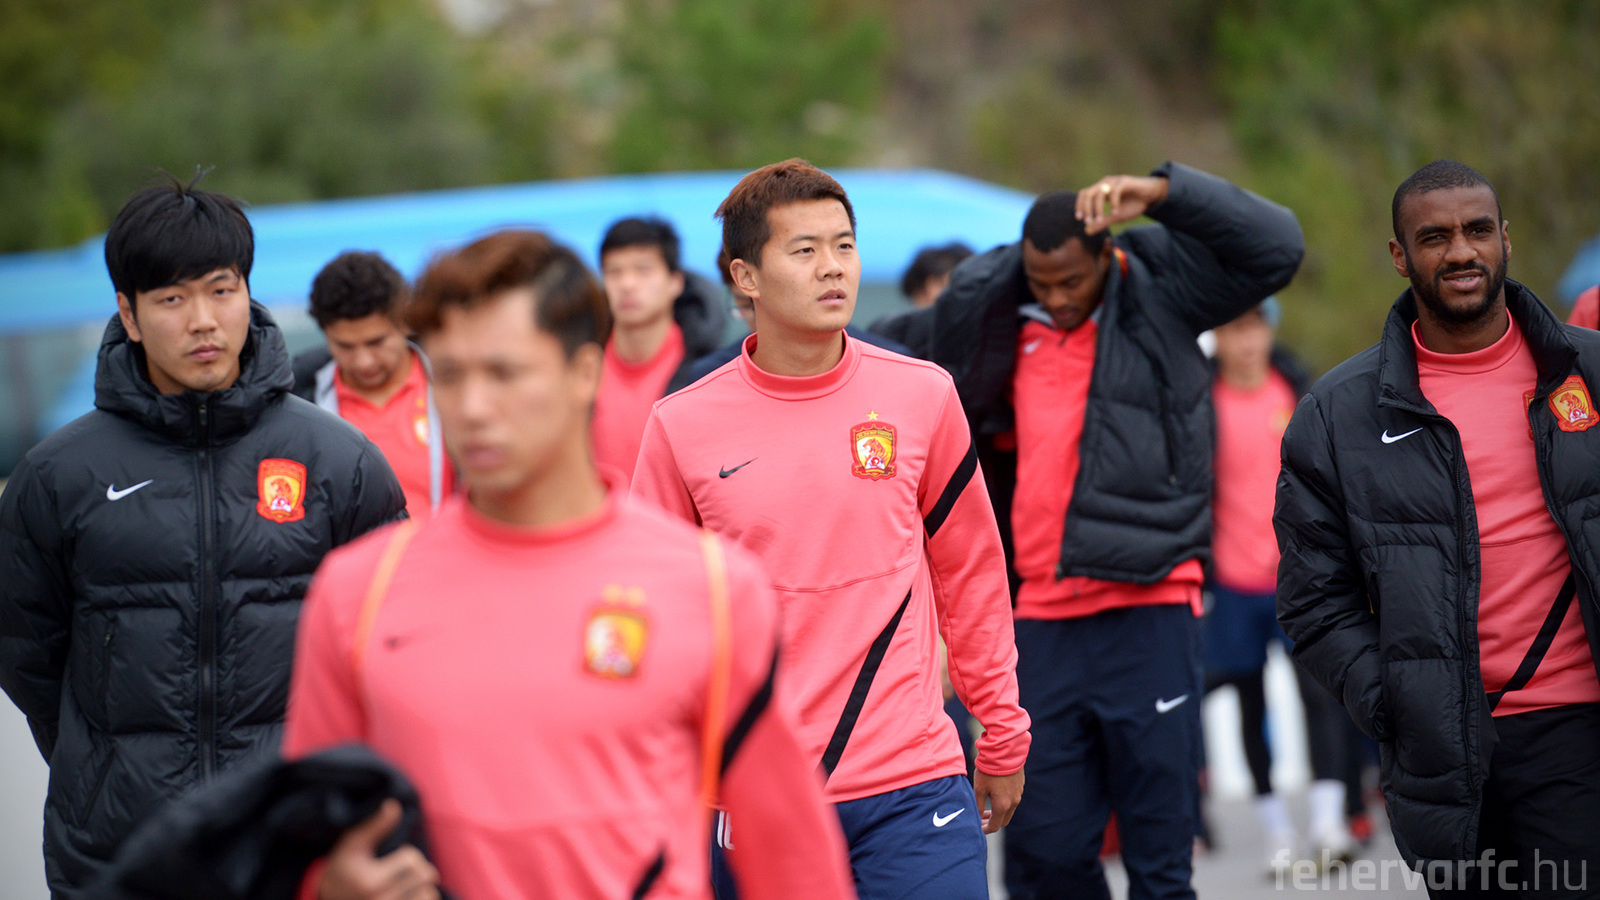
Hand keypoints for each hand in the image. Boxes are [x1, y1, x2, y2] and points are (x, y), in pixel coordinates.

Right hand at [319, 799, 441, 899]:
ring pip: (429, 895)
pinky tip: (410, 895)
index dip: (409, 854)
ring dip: (425, 886)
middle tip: (405, 870)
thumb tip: (394, 805)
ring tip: (408, 884)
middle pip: (424, 877)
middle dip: (419, 868)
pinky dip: (424, 898)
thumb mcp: (353, 844)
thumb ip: (375, 826)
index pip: (411, 860)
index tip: (396, 858)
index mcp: (369, 882)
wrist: (331, 898)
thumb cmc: (344, 868)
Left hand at [972, 769, 1024, 833]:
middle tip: (981, 819)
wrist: (1005, 751)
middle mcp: (1013, 802)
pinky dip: (1004, 802)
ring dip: (998, 812)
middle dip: (992, 822)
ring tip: (986, 807)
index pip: (994, 826)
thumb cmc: (989, 770)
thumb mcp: (979, 788)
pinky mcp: (1020, 785)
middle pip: (1003, 820)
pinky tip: (995, 794)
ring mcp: (1018, 794)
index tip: (977, 828)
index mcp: (1002, 805)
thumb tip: (977, 817)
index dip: (985, 829)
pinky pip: (1013, 799)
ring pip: (1009, 810)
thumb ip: (978, 805)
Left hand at [1075, 174, 1169, 234]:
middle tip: (1088, 221)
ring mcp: (1115, 181)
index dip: (1080, 206)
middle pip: (1088, 193)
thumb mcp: (1116, 216)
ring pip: (1099, 192)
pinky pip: (1115, 191)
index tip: (1080, 219)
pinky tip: (1116, 213)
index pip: (1084, 194)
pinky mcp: (1125, 181)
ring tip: (1101, 220)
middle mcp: (1106, 183)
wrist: (1152, 197)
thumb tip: (1086, 231)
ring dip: (1098, 208)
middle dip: (1086, 208)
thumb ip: (1102, 222)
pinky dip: (1113, 203)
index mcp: (1101, 189)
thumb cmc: (1133, 204)